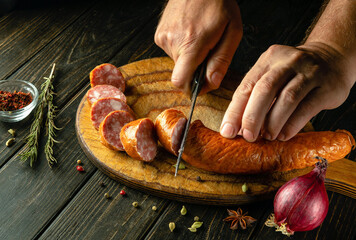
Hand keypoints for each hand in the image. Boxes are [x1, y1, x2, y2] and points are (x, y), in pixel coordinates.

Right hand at [154, 0, 242, 93]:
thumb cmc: (219, 4)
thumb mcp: (232, 32)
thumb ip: (222, 60)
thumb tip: (212, 83)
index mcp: (191, 44)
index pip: (181, 81)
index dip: (192, 88)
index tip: (202, 85)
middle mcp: (172, 42)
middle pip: (182, 72)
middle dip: (196, 68)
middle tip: (208, 51)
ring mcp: (163, 37)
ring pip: (177, 62)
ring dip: (189, 57)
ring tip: (199, 38)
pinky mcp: (159, 34)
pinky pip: (171, 51)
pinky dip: (182, 48)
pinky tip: (190, 33)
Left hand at [220, 43, 353, 141]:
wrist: (333, 57)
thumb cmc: (294, 74)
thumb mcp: (273, 75)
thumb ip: (256, 96)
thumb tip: (238, 127)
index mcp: (268, 59)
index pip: (246, 86)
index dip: (235, 111)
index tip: (227, 131)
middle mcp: (287, 62)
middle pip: (265, 89)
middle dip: (252, 116)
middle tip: (247, 137)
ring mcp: (309, 72)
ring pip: (287, 98)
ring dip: (273, 122)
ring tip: (267, 137)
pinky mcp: (327, 86)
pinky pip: (307, 107)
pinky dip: (292, 124)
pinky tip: (284, 135)